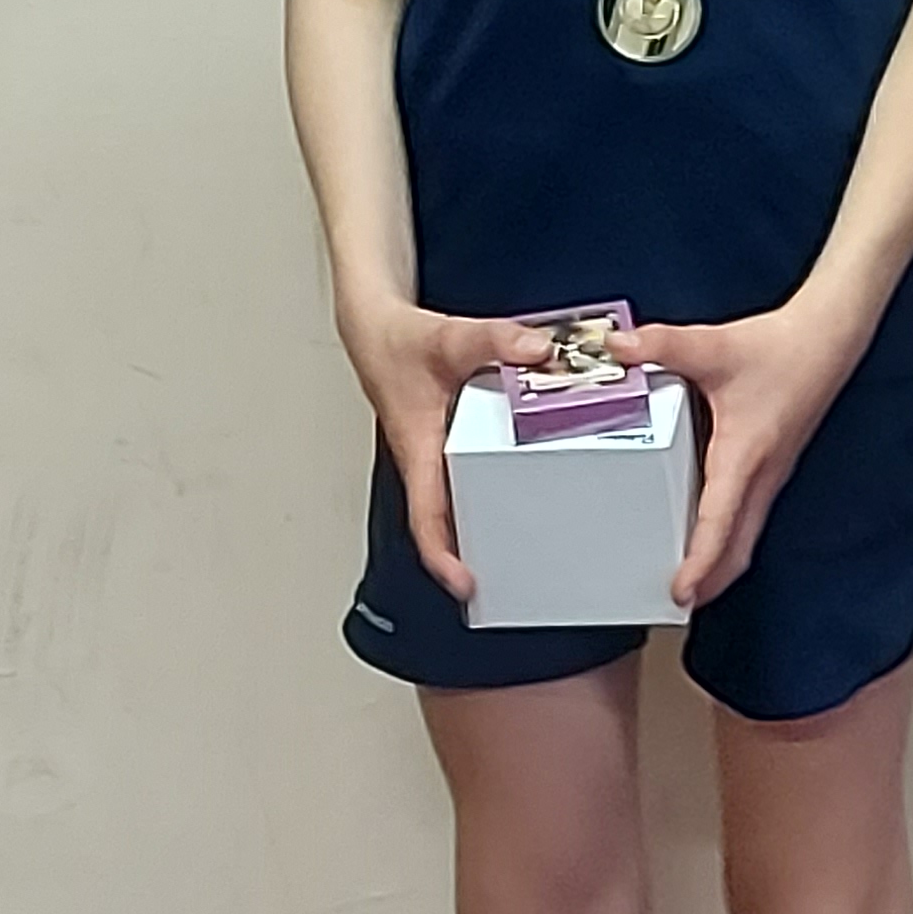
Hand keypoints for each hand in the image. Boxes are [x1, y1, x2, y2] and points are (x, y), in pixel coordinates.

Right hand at [337, 293, 558, 599]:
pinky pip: (471, 474)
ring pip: (460, 502)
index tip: (466, 585)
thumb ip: (493, 341)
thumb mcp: (446, 338)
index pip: (427, 518)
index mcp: (419, 448)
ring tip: (527, 551)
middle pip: (447, 522)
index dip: (444, 557)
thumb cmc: (396, 343)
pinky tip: (527, 484)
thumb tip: (537, 351)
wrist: (375, 327)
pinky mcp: (448, 439)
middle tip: (514, 583)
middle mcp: (428, 459)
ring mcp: (437, 453)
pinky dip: (494, 486)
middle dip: (473, 556)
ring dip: (484, 527)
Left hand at [616, 291, 867, 608]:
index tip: (679, 592)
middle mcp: (761, 475)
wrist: (829, 339)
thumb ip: (662, 346)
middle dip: (709, 582)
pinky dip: (728, 538)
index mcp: (745, 456)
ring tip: (688, 582)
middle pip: (737, 549)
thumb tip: (619, 345)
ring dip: (720, 564)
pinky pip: (749, 516)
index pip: (720, 523)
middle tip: (674, 604)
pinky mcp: (772, 466)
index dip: (699, 563)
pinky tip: (707, 532)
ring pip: (746, 537)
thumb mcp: (714, 346)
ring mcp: (770, 475)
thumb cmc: (782, 349)